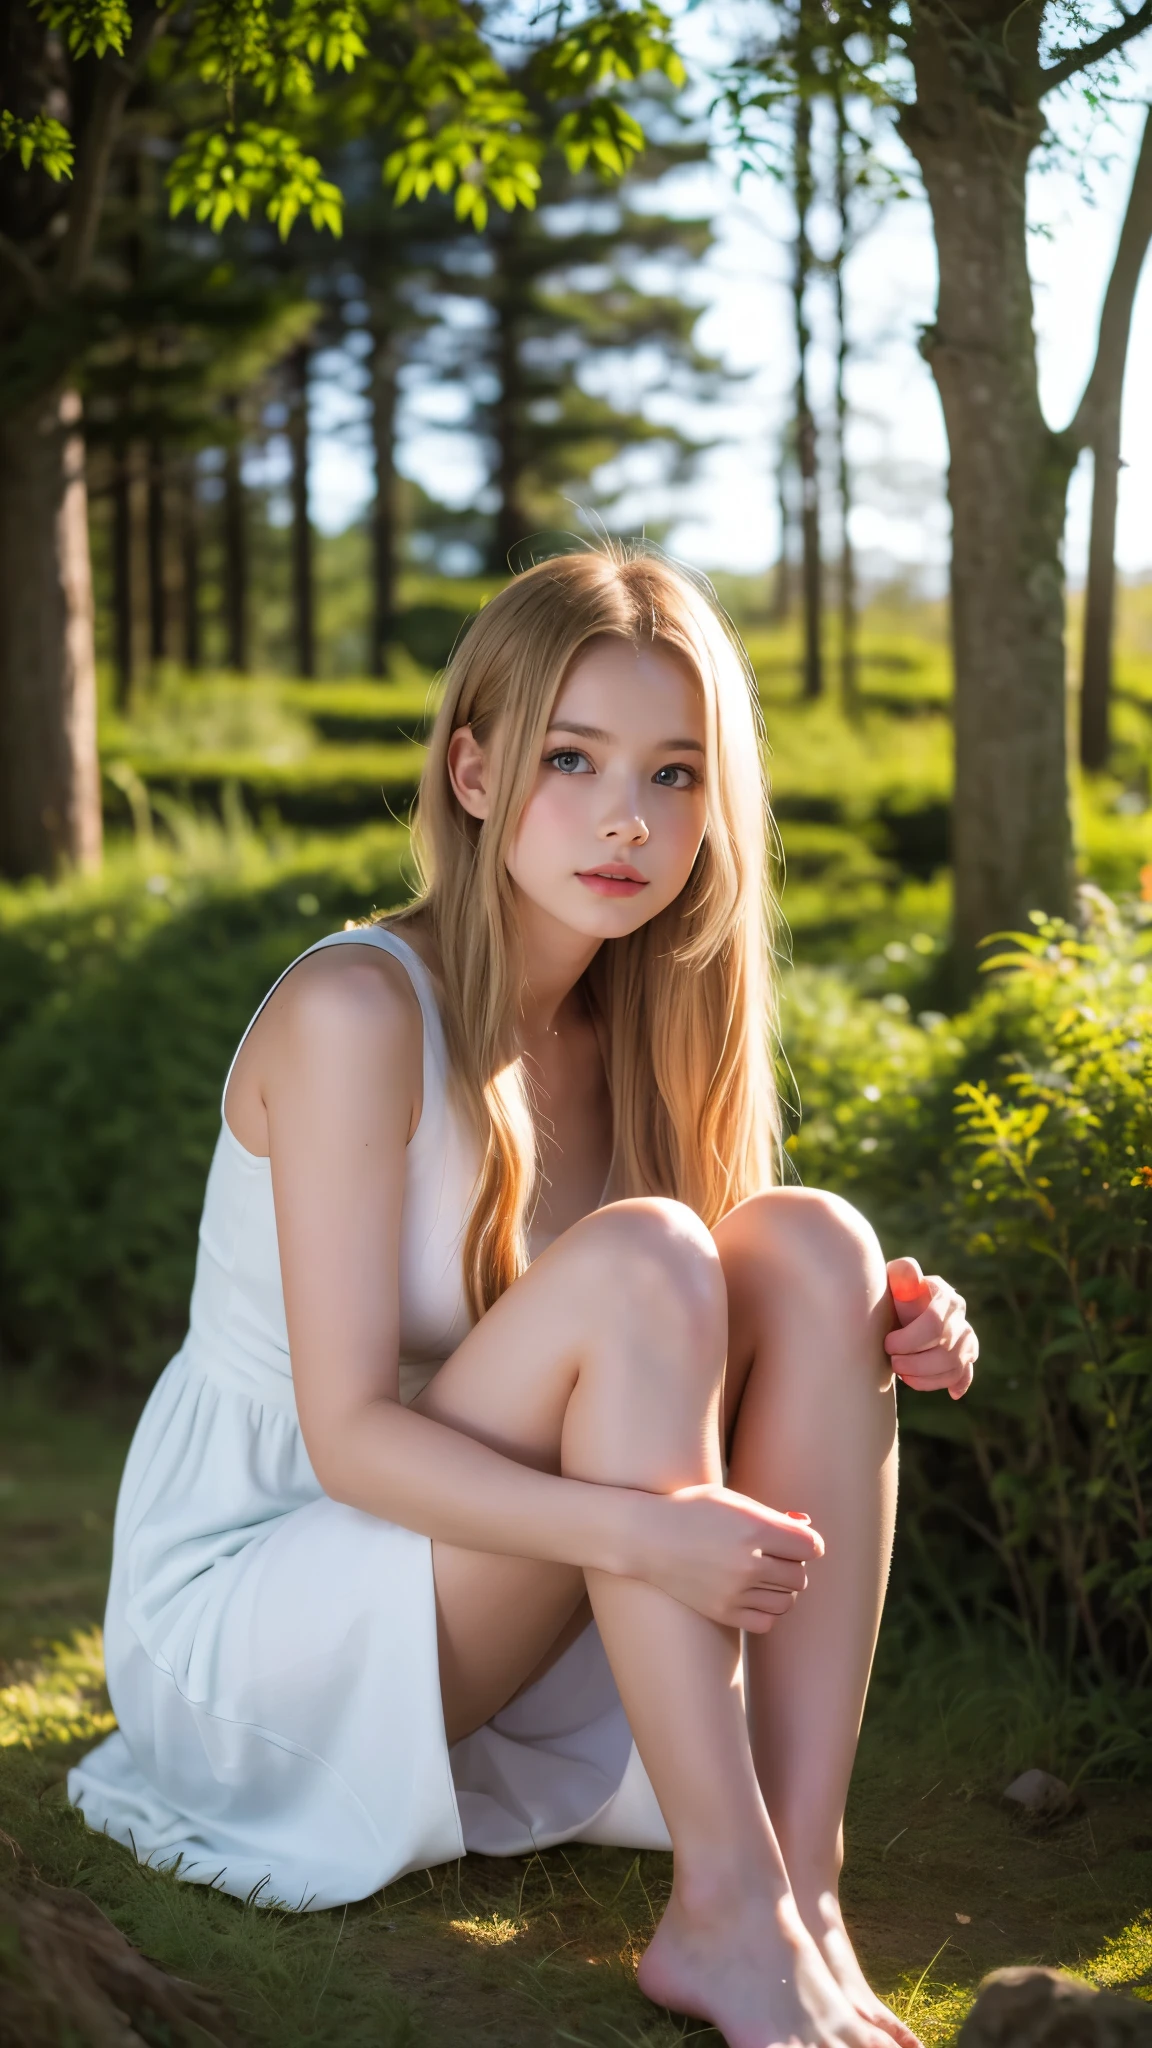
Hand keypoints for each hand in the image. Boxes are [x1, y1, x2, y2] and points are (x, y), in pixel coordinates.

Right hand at [626, 1483, 824, 1632]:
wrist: (647, 1536)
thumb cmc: (692, 1510)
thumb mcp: (733, 1501)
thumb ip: (773, 1516)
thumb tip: (806, 1526)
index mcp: (755, 1529)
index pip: (811, 1547)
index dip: (807, 1542)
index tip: (794, 1538)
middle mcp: (748, 1563)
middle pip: (799, 1575)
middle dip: (791, 1563)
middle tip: (772, 1553)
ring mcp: (735, 1591)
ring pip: (787, 1601)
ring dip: (781, 1588)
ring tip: (762, 1574)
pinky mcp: (722, 1612)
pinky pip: (766, 1621)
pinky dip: (766, 1610)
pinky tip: (752, 1593)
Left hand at [885, 1257, 977, 1399]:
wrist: (898, 1310)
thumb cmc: (894, 1297)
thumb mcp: (895, 1281)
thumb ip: (902, 1274)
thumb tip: (906, 1272)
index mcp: (944, 1296)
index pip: (933, 1323)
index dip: (909, 1340)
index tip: (888, 1344)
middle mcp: (960, 1316)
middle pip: (945, 1350)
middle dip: (914, 1362)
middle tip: (893, 1362)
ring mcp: (966, 1337)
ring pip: (955, 1366)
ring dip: (926, 1376)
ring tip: (903, 1374)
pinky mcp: (965, 1356)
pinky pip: (964, 1373)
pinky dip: (959, 1383)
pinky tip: (952, 1393)